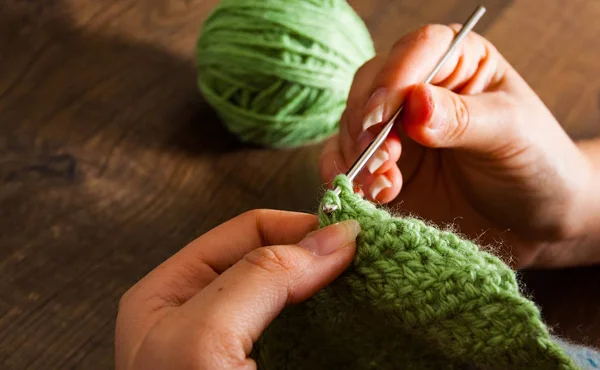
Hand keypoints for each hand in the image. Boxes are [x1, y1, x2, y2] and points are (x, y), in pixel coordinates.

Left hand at [115, 210, 358, 369]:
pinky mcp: (271, 366)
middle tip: (367, 258)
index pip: (245, 233)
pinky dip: (335, 321)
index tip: (350, 236)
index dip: (299, 227)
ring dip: (332, 288)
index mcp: (169, 293)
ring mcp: (237, 343)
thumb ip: (260, 278)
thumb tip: (329, 238)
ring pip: (295, 295)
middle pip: (273, 260)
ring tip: (368, 285)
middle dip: (319, 256)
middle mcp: (202, 312)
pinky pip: (308, 331)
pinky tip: (355, 320)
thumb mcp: (205, 339)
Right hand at [320, 24, 598, 267]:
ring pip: (352, 126)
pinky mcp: (382, 166)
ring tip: (384, 185)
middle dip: (368, 124)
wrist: (535, 219)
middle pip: (372, 86)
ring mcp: (396, 130)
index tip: (382, 116)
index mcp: (458, 62)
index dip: (394, 78)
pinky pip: (345, 163)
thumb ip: (463, 118)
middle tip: (383, 159)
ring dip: (357, 155)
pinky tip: (372, 195)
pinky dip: (347, 177)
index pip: (418, 50)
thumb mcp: (510, 133)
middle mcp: (419, 90)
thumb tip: (415, 103)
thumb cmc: (537, 164)